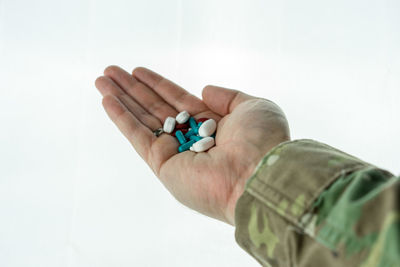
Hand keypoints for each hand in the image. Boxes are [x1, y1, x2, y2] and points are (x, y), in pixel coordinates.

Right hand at [95, 66, 289, 224]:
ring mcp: (175, 153)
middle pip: (155, 108)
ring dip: (121, 100)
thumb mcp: (252, 107)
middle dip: (133, 89)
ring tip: (102, 80)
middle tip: (110, 71)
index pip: (177, 100)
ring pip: (142, 120)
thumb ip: (228, 96)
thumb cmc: (262, 142)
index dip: (157, 84)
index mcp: (212, 125)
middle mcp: (191, 138)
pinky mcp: (163, 165)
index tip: (137, 70)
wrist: (258, 175)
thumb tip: (204, 89)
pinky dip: (121, 118)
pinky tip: (107, 100)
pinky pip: (138, 137)